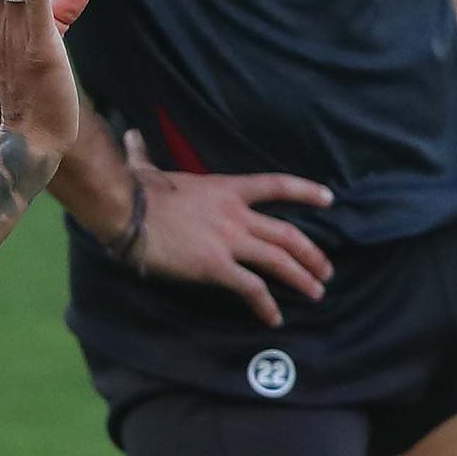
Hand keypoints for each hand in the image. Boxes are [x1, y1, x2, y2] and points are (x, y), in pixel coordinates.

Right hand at [120, 131, 335, 328]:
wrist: (127, 212)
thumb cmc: (136, 190)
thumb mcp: (148, 169)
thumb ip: (145, 155)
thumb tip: (132, 137)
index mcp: (226, 189)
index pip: (276, 185)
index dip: (306, 192)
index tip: (329, 199)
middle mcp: (236, 215)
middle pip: (287, 234)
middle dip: (312, 254)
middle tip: (326, 271)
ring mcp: (229, 241)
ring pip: (279, 261)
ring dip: (302, 278)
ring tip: (316, 294)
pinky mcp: (217, 266)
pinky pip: (252, 288)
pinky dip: (267, 305)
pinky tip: (274, 318)